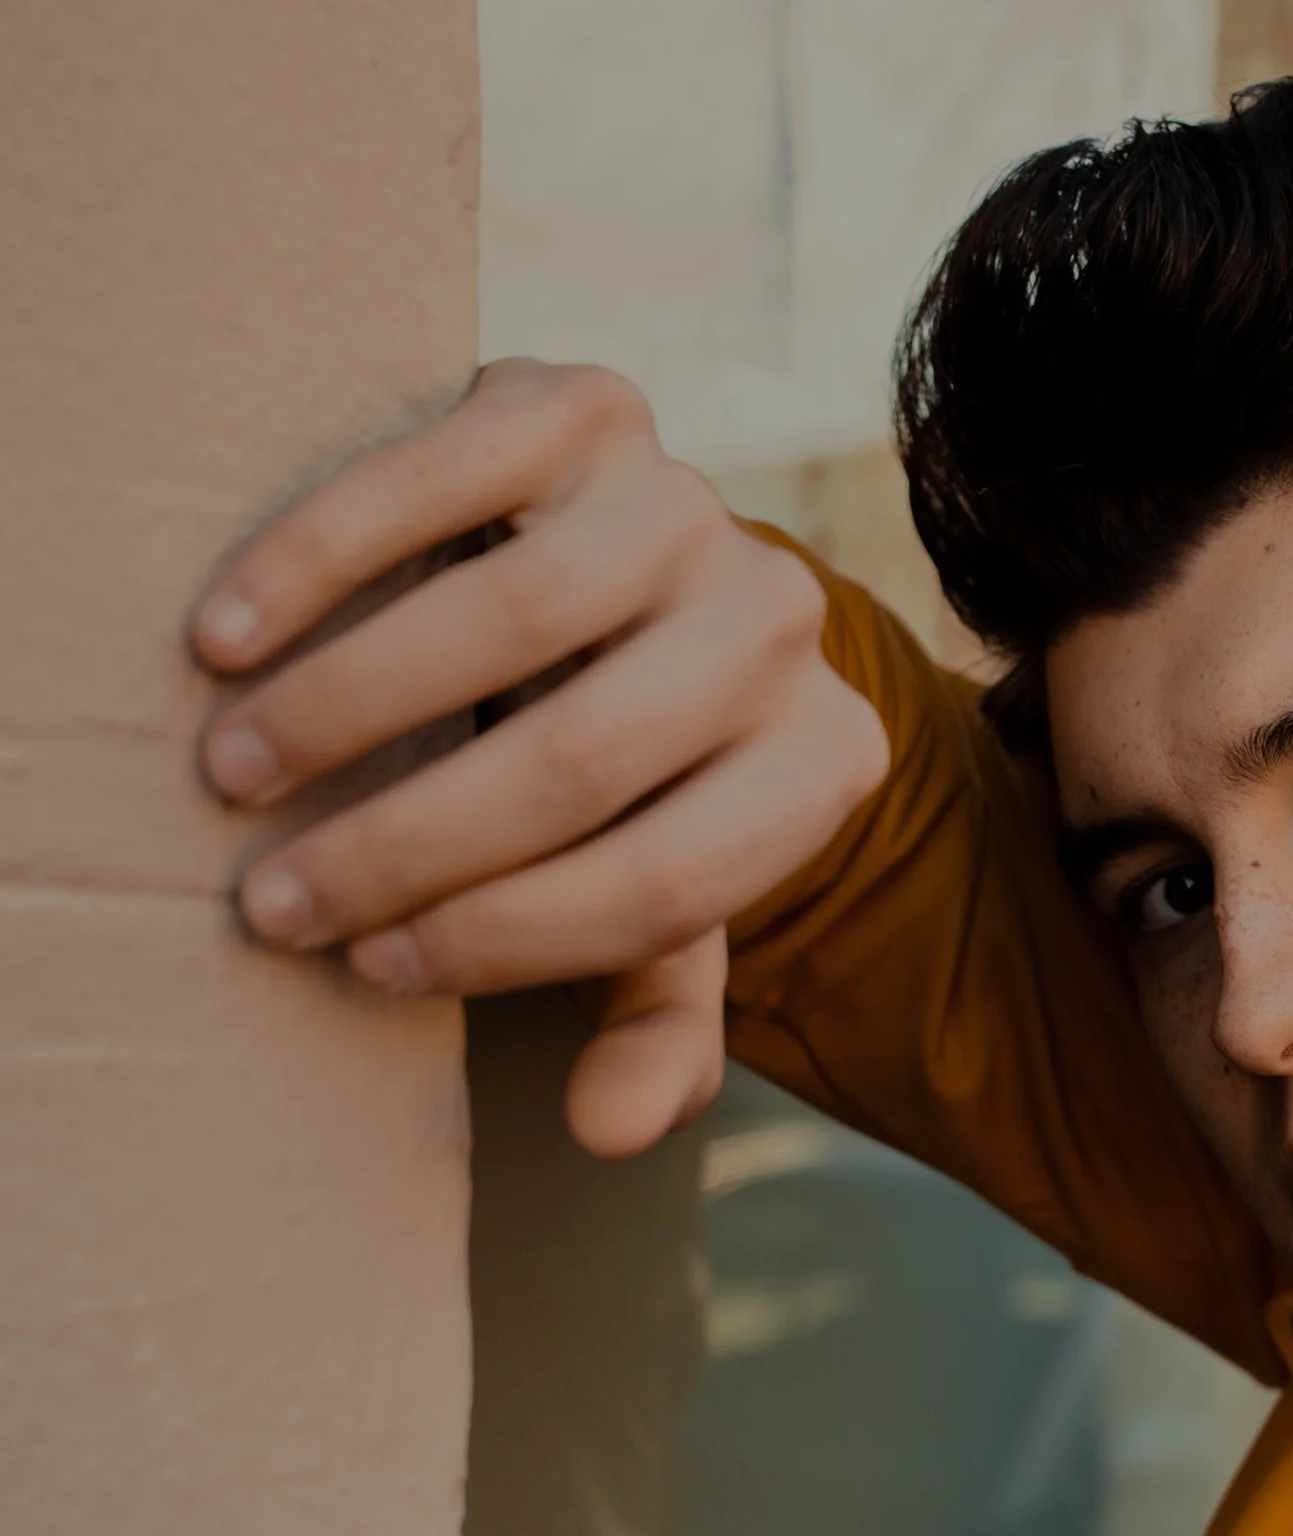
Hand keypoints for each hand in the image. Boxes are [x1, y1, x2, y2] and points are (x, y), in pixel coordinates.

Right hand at [191, 360, 889, 1155]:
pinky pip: (440, 479)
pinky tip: (230, 635)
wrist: (610, 570)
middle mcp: (779, 622)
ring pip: (511, 620)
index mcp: (821, 760)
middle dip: (406, 846)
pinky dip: (320, 559)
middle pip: (579, 760)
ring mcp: (686, 501)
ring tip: (235, 772)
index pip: (665, 885)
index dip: (507, 939)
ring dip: (349, 706)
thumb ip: (653, 1018)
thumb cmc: (626, 772)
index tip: (373, 967)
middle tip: (270, 901)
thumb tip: (617, 1131)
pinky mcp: (585, 404)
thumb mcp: (657, 900)